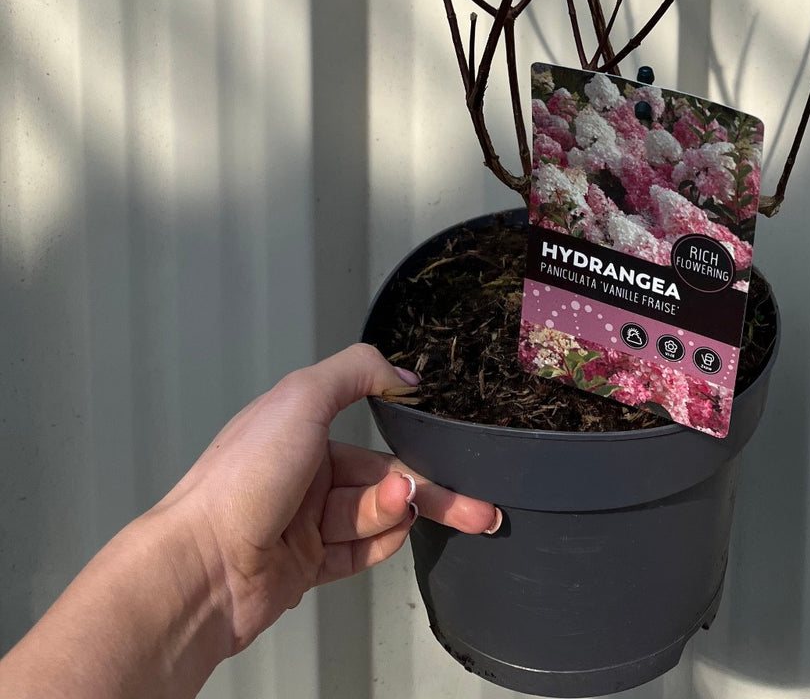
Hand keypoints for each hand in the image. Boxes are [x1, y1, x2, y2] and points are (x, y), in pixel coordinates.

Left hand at [158, 342, 499, 653]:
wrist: (203, 565)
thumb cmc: (242, 478)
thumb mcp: (302, 397)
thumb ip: (357, 372)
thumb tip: (403, 374)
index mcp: (299, 428)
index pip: (371, 429)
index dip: (413, 438)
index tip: (453, 448)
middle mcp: (303, 473)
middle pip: (383, 479)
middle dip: (430, 491)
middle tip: (477, 508)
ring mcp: (305, 523)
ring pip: (374, 515)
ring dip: (396, 513)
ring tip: (402, 509)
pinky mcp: (307, 567)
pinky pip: (359, 554)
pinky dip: (381, 545)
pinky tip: (396, 535)